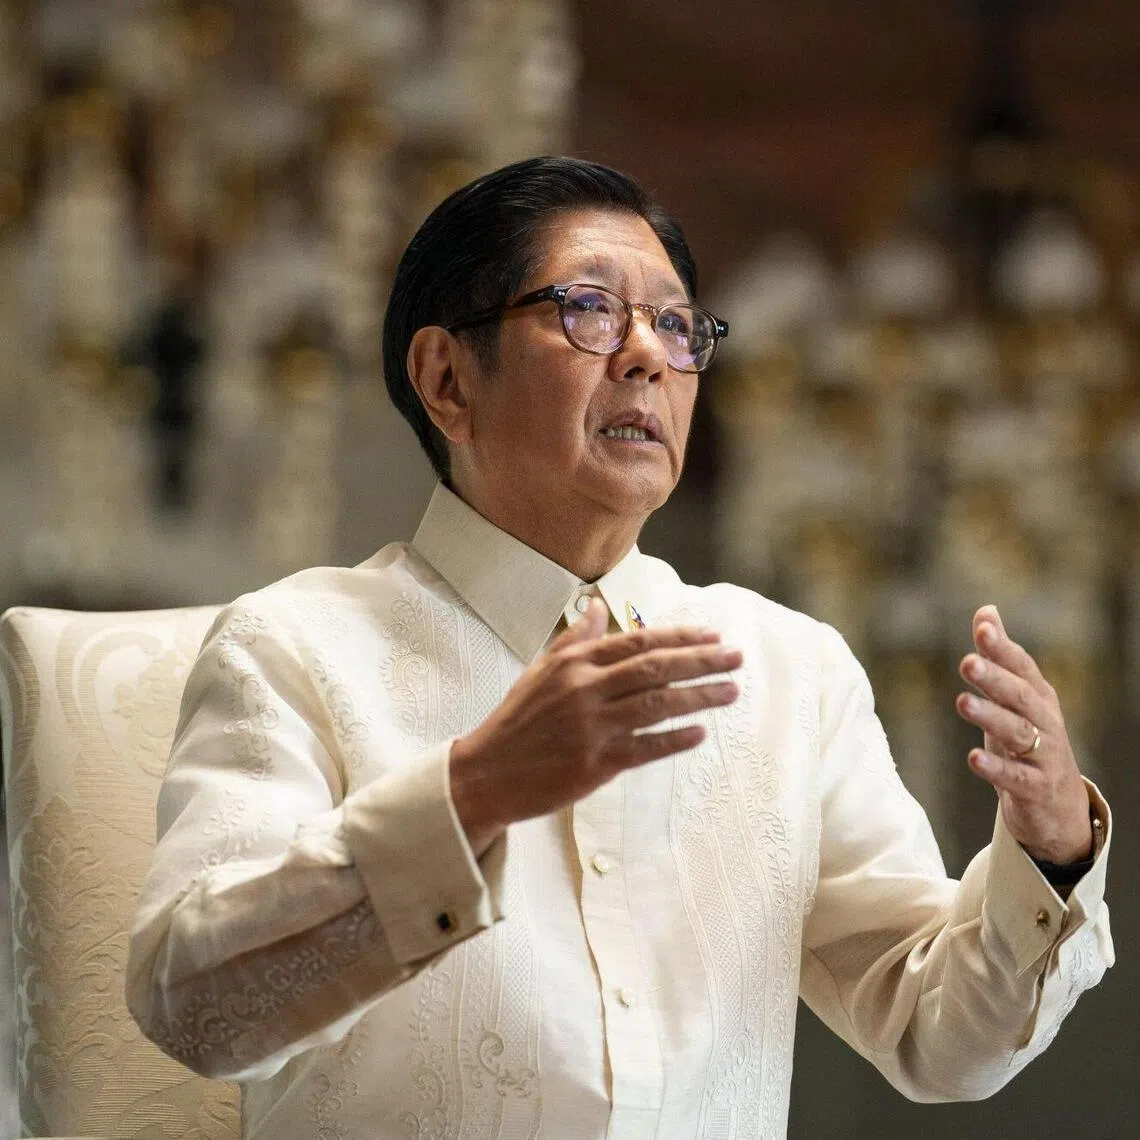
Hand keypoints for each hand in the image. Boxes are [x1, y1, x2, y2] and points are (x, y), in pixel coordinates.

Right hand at [450, 598, 742, 854]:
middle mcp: (584, 689)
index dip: (680, 636)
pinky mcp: (594, 764)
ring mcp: (591, 727)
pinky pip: (644, 748)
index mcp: (574, 663)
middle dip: (701, 660)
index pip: (638, 641)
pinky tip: (699, 734)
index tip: (713, 634)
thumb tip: (600, 607)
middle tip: (737, 657)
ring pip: (656, 704)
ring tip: (731, 691)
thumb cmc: (517, 721)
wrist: (486, 773)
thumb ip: (575, 640)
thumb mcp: (540, 671)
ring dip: (699, 696)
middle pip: (655, 668)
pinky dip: (673, 739)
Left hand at [955, 604, 1091, 864]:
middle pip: (1020, 696)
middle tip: (967, 662)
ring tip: (962, 702)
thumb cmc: (1029, 741)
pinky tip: (973, 757)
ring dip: (990, 717)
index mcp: (1037, 696)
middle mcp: (1045, 721)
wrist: (1057, 806)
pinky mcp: (1036, 788)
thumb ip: (1000, 655)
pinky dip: (996, 767)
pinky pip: (1016, 776)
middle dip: (995, 678)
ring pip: (1018, 732)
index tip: (982, 628)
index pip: (1021, 666)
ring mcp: (1044, 756)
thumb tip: (987, 611)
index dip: (1002, 647)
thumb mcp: (1015, 698)